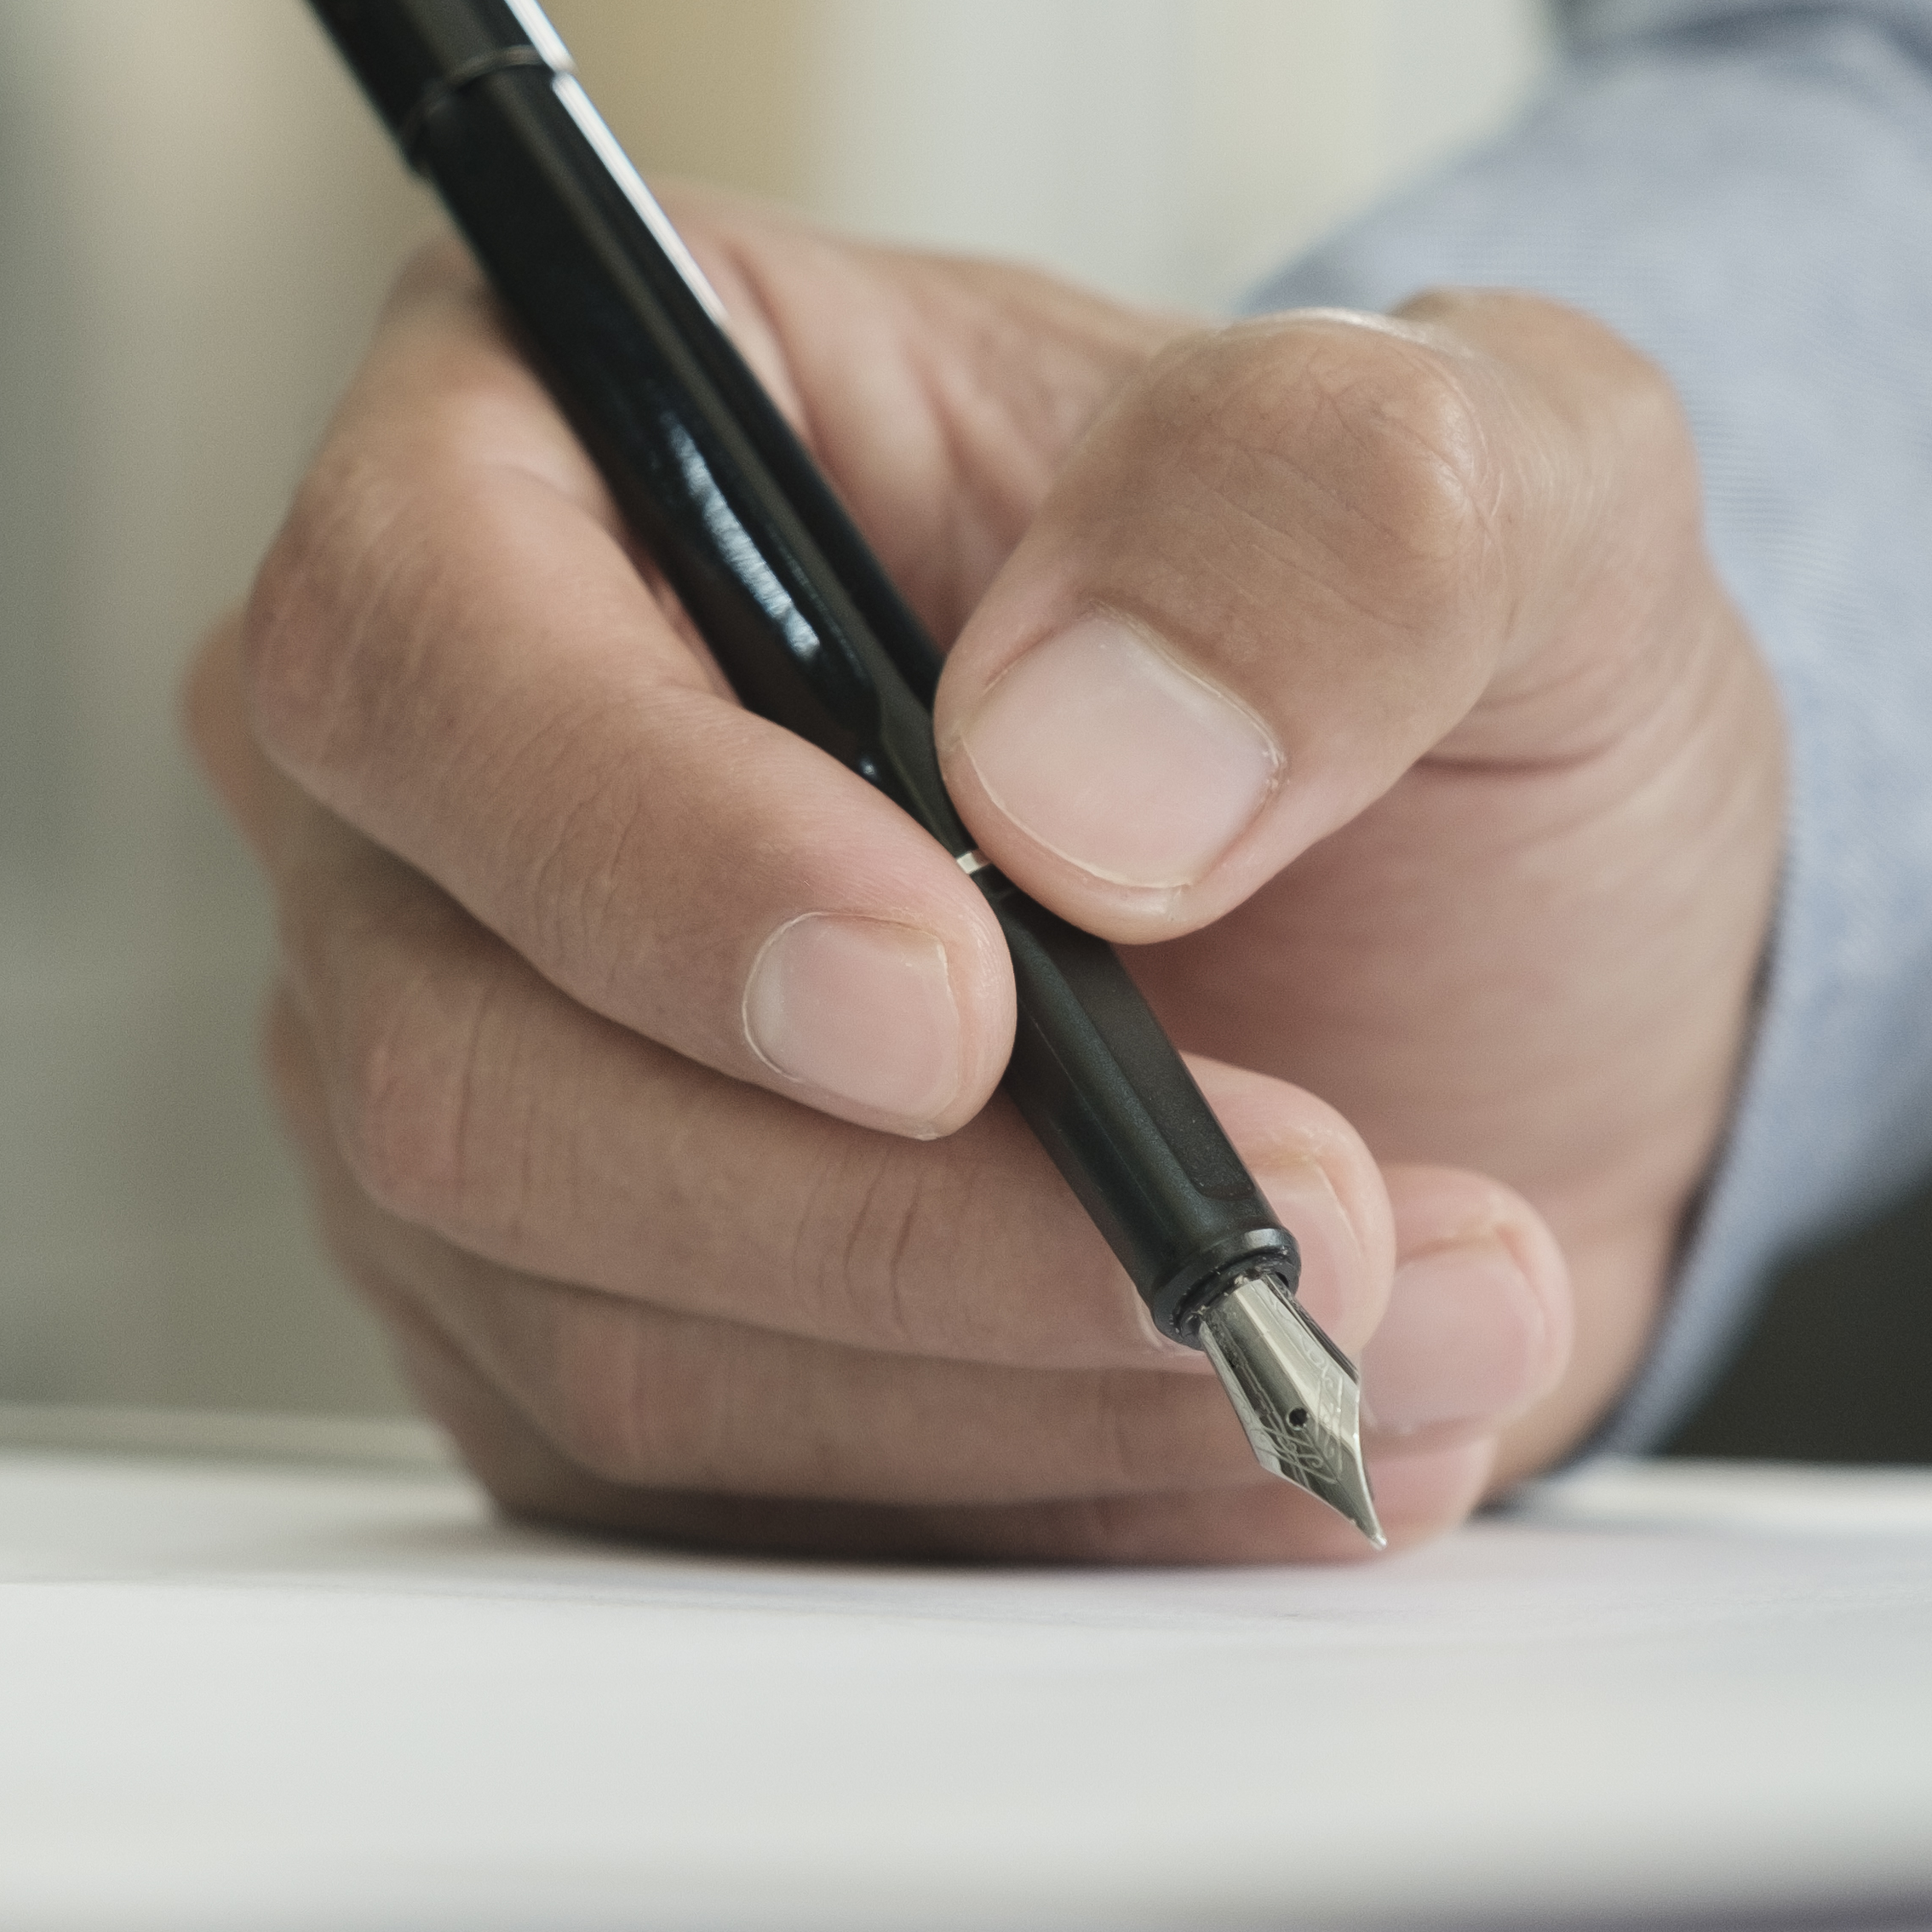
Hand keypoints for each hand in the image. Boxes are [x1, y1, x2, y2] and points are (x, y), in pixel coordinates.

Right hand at [188, 192, 1783, 1560]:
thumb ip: (1330, 519)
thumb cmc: (1398, 657)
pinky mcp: (570, 1342)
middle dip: (908, 1206)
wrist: (1489, 947)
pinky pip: (716, 1504)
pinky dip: (1032, 1493)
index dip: (647, 855)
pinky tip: (1271, 1410)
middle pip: (467, 1056)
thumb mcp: (1513, 472)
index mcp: (558, 427)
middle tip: (1303, 1219)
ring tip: (1396, 1305)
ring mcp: (476, 1073)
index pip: (417, 650)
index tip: (955, 1005)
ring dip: (1027, 1370)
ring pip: (597, 1327)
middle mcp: (443, 773)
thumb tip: (1077, 770)